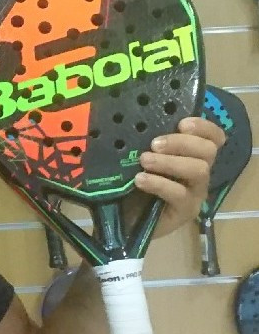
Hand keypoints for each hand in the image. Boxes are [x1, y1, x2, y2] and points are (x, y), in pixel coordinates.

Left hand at [133, 117, 226, 236]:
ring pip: (198, 170)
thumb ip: (142, 140)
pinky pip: (180, 194)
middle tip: (154, 144)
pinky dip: (159, 183)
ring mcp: (195, 192)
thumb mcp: (136, 156)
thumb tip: (128, 118)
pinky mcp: (185, 211)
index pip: (213, 137)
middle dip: (181, 142)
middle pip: (208, 150)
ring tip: (144, 160)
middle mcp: (198, 171)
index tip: (181, 123)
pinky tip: (140, 180)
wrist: (121, 216)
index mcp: (191, 154)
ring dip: (170, 162)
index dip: (203, 127)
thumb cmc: (131, 180)